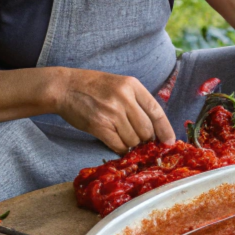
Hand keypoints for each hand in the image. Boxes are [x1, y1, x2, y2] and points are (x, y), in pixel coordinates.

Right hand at [49, 68, 175, 152]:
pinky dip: (121, 149)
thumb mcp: (120, 84)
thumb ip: (137, 101)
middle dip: (146, 140)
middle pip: (146, 130)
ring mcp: (111, 113)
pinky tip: (118, 145)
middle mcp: (124, 98)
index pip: (156, 111)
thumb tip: (154, 128)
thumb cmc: (94, 86)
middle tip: (142, 142)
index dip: (166, 129)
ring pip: (133, 140)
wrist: (65, 87)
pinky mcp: (99, 126)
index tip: (170, 142)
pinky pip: (118, 145)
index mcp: (133, 86)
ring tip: (125, 139)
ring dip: (132, 145)